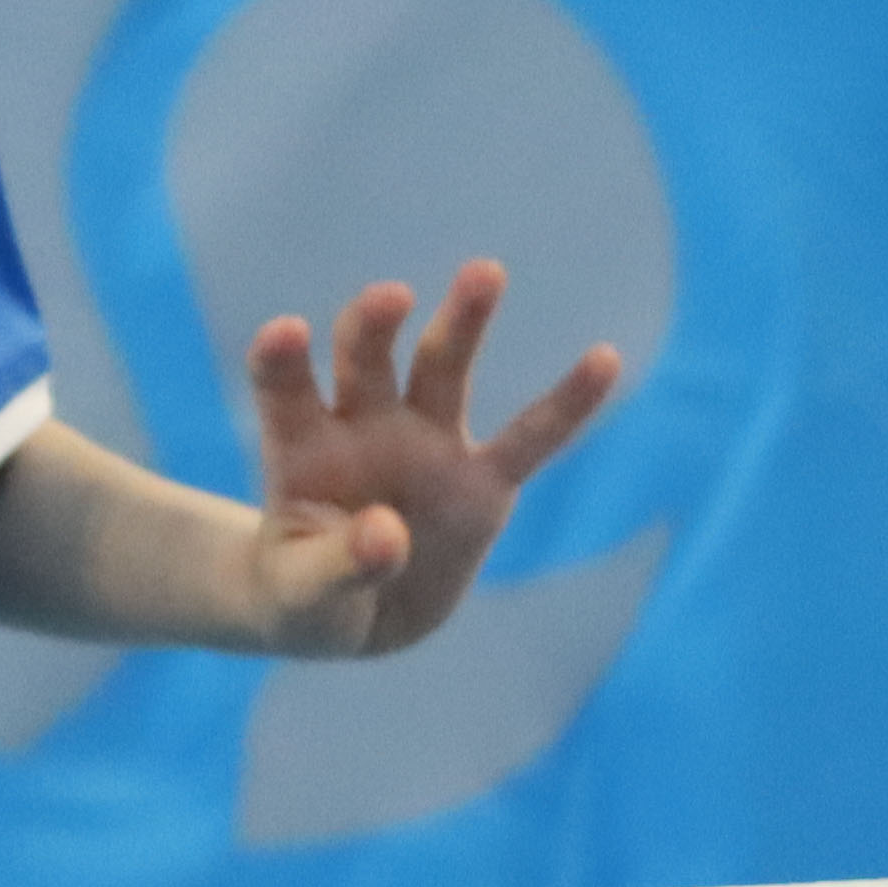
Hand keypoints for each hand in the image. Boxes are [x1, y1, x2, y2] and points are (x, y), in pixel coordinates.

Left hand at [232, 263, 620, 656]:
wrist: (353, 615)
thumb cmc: (307, 594)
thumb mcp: (303, 593)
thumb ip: (338, 563)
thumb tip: (390, 535)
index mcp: (299, 446)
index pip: (283, 386)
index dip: (282, 359)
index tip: (286, 331)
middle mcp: (362, 428)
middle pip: (366, 360)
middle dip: (375, 325)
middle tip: (390, 295)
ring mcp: (425, 447)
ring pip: (442, 371)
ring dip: (461, 322)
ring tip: (483, 270)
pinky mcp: (482, 483)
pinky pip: (533, 439)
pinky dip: (568, 403)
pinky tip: (605, 358)